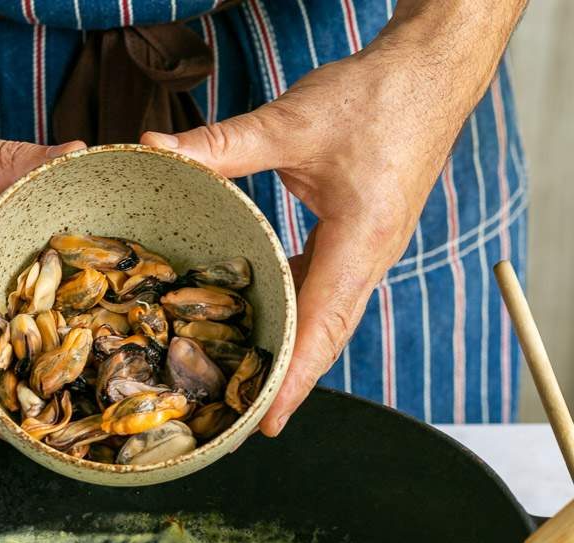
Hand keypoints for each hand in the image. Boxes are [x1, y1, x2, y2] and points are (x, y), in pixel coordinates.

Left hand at [142, 8, 514, 435]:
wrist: (434, 70)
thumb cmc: (378, 95)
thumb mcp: (292, 121)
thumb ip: (222, 145)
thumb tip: (156, 150)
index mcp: (360, 242)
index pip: (321, 327)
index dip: (293, 380)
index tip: (266, 423)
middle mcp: (370, 259)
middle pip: (326, 338)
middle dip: (289, 384)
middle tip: (246, 423)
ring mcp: (369, 253)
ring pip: (327, 319)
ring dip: (292, 353)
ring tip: (250, 384)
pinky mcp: (362, 239)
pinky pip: (327, 290)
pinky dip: (296, 312)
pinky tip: (262, 314)